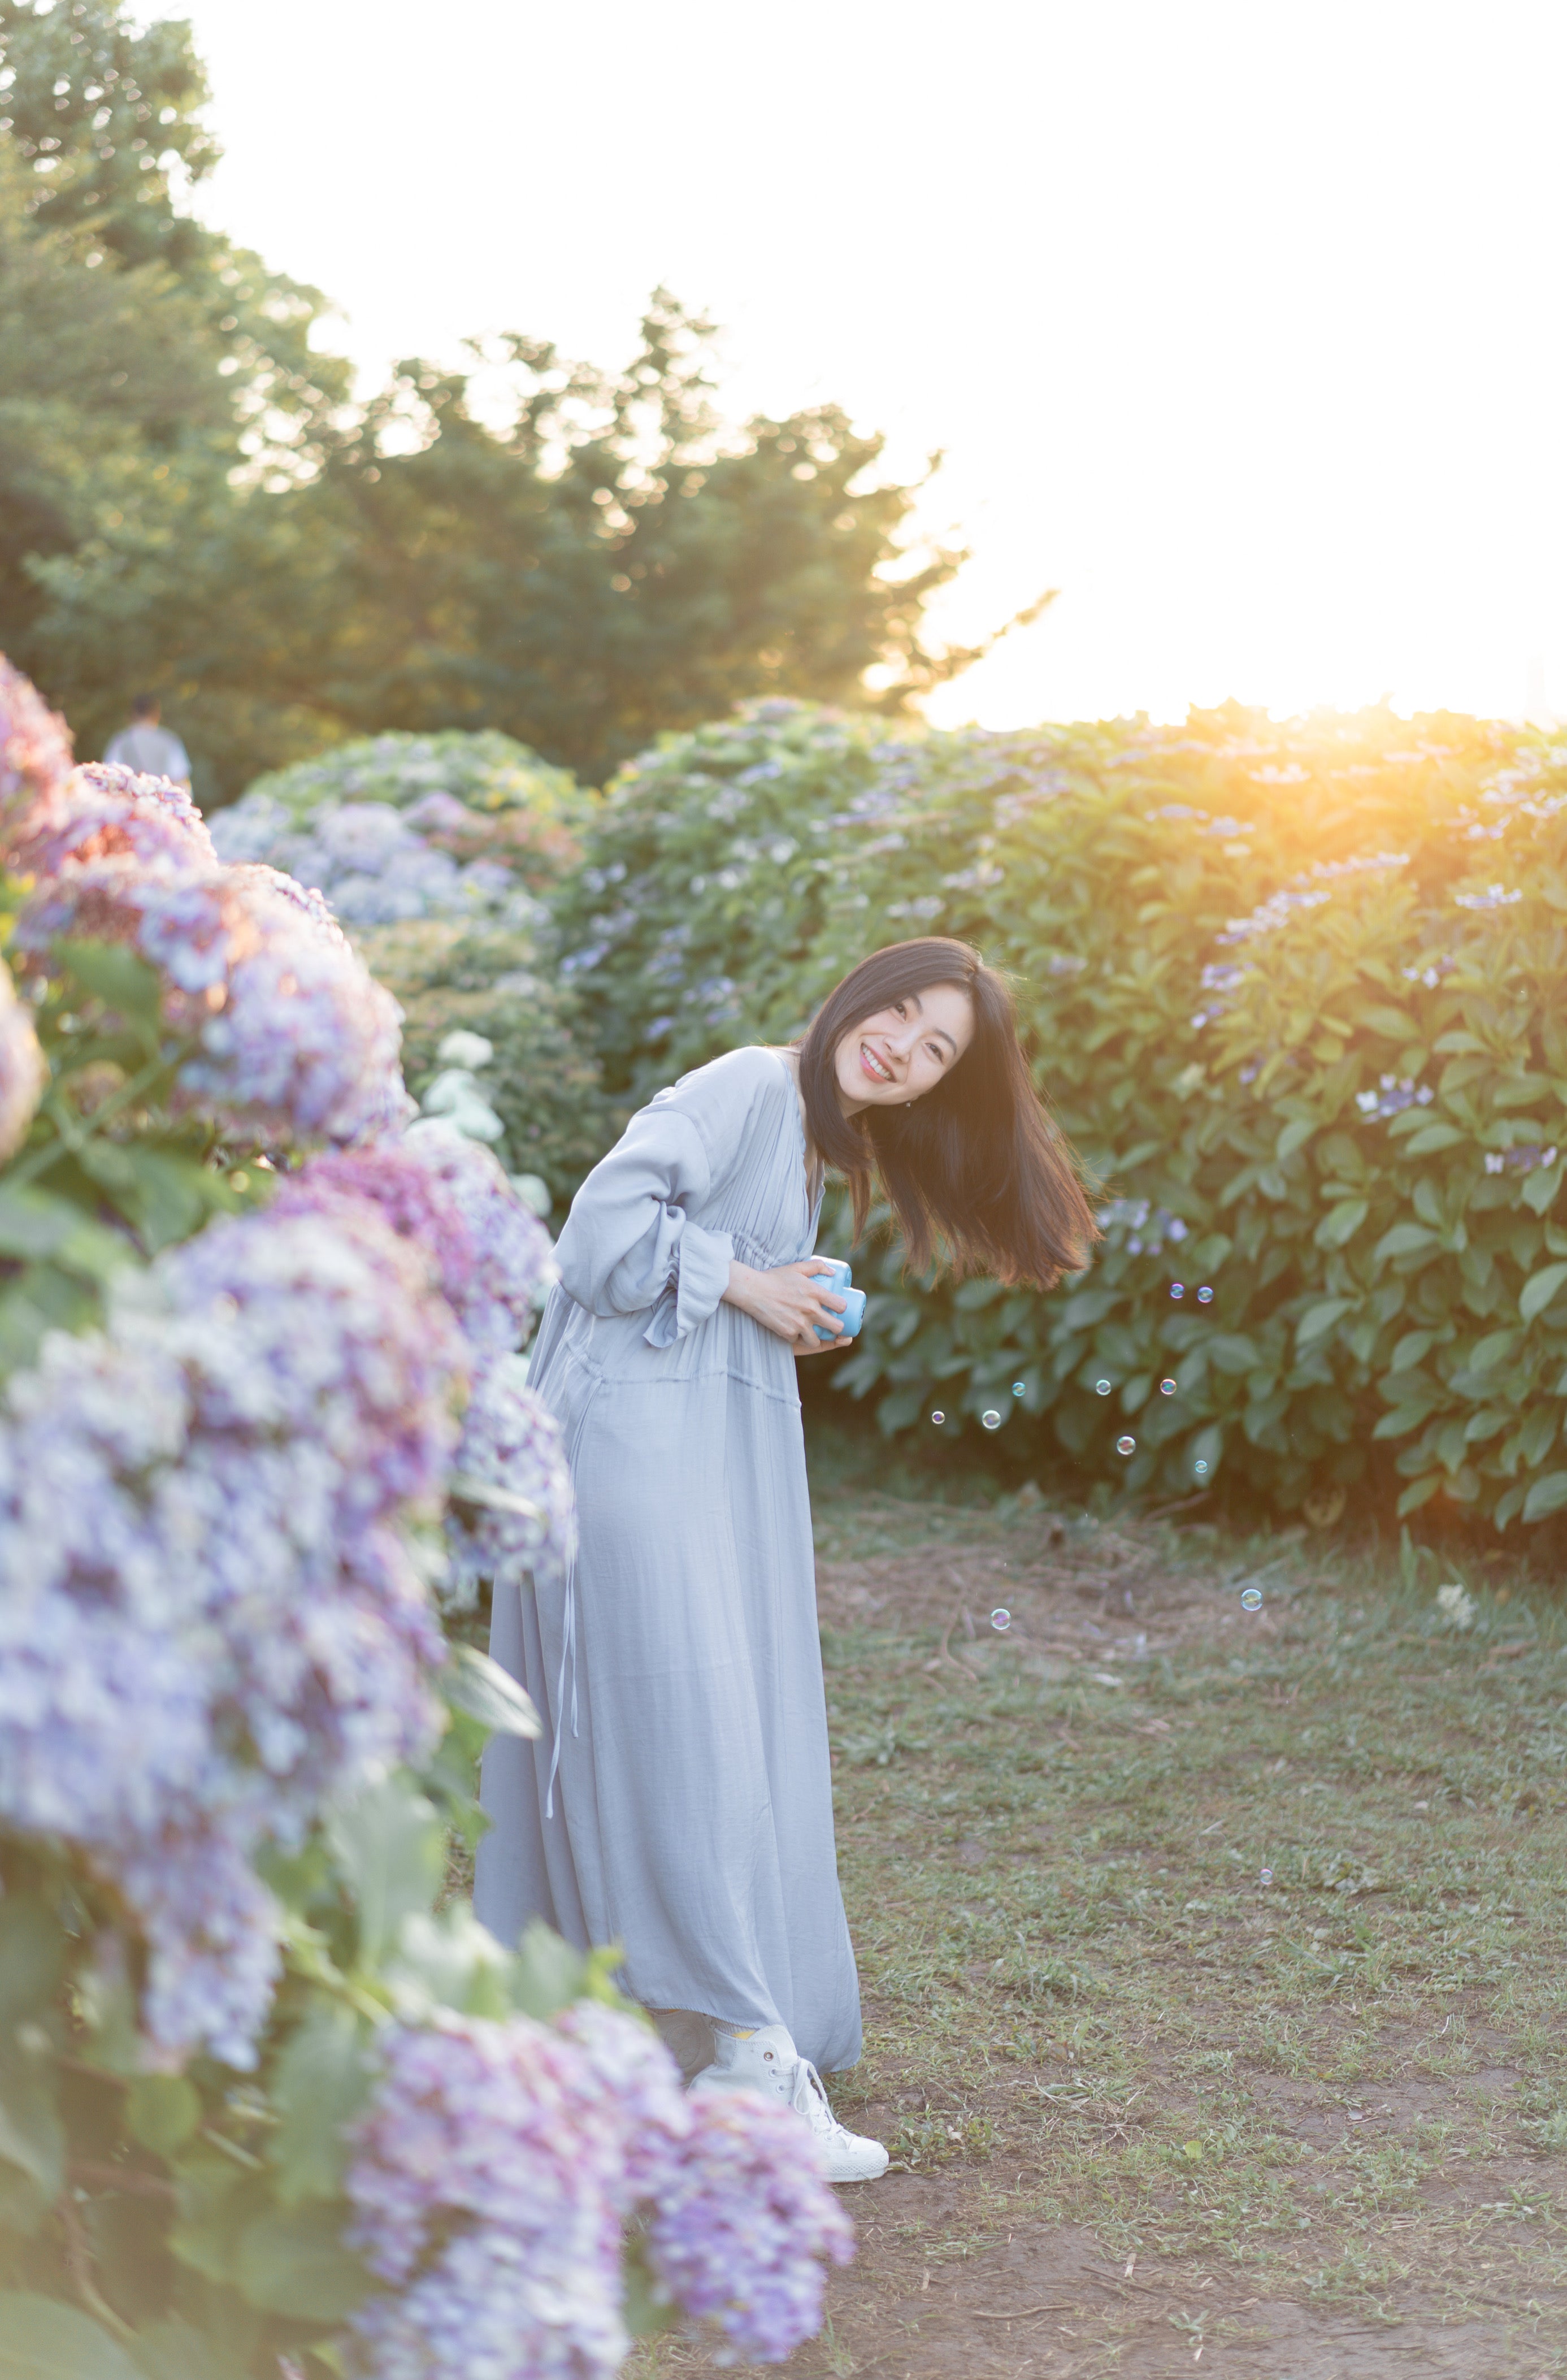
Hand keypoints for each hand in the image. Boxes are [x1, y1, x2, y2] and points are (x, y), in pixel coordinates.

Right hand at [723, 1258, 848, 1353]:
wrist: (752, 1290)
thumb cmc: (775, 1277)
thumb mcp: (797, 1267)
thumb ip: (817, 1266)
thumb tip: (833, 1272)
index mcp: (815, 1292)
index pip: (841, 1305)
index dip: (842, 1308)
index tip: (838, 1309)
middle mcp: (810, 1309)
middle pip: (836, 1327)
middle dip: (837, 1328)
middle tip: (831, 1325)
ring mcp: (799, 1323)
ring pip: (817, 1341)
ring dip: (816, 1338)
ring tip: (813, 1333)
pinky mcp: (787, 1333)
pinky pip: (798, 1340)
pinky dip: (796, 1338)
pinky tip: (794, 1332)